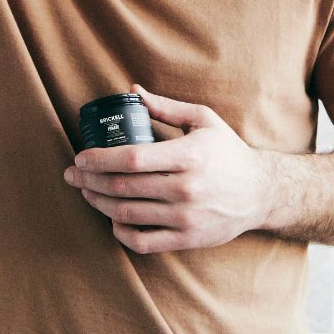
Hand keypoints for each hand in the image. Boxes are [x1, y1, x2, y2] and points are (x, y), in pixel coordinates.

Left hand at [63, 83, 270, 253]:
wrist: (260, 192)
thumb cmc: (227, 152)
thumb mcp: (202, 120)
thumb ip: (166, 107)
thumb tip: (132, 92)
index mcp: (189, 156)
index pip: (132, 159)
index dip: (100, 159)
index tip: (80, 157)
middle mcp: (186, 189)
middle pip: (123, 187)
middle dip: (90, 180)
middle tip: (73, 174)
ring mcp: (186, 217)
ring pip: (128, 214)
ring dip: (99, 203)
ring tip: (86, 191)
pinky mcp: (187, 239)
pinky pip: (143, 242)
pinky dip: (121, 232)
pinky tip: (112, 220)